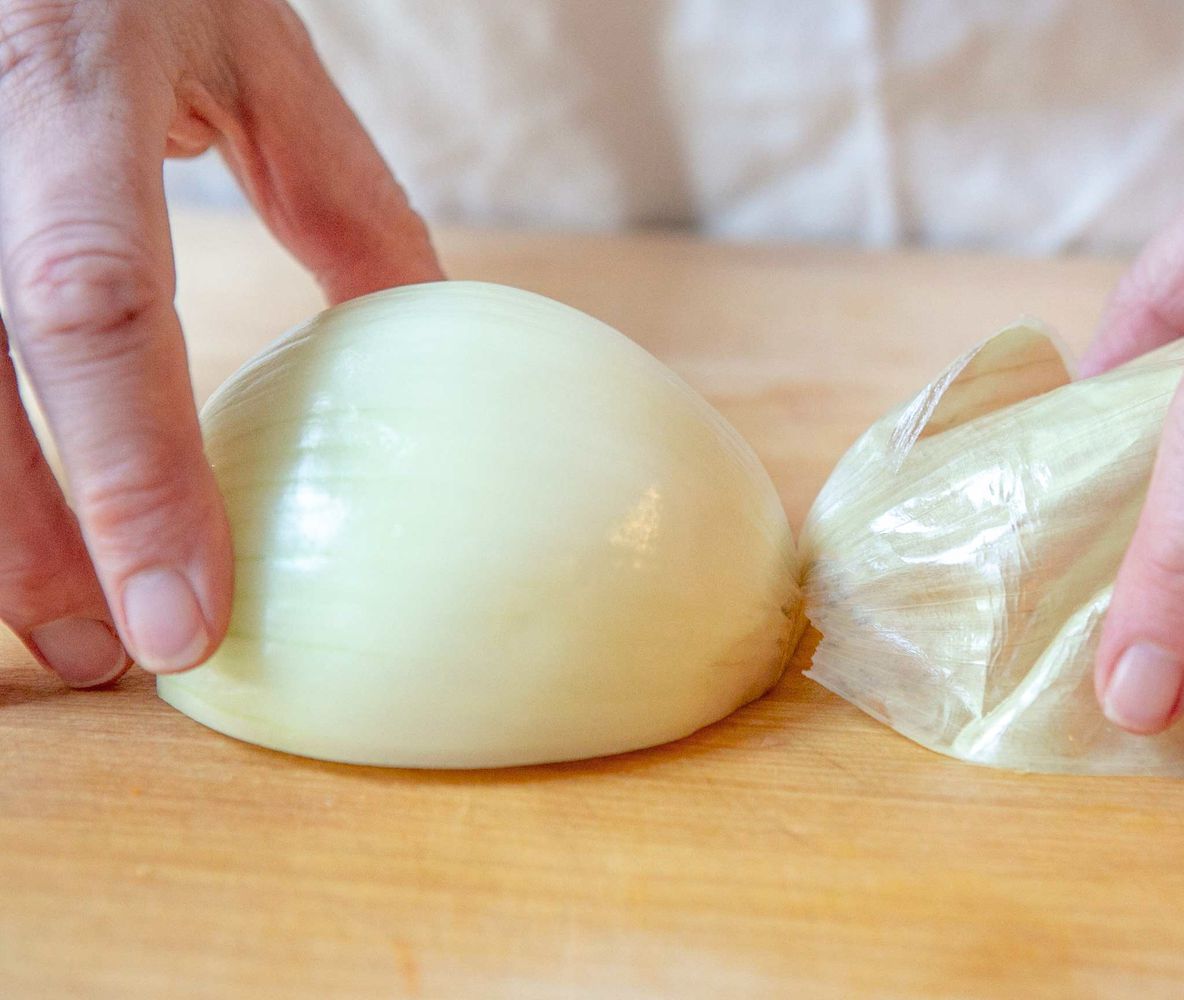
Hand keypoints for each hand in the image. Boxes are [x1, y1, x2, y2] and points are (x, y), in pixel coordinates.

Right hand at [0, 1, 441, 686]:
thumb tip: (423, 333)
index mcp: (64, 84)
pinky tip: (17, 523)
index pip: (93, 306)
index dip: (131, 477)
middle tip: (118, 661)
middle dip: (29, 549)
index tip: (184, 622)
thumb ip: (337, 192)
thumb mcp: (250, 46)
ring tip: (64, 623)